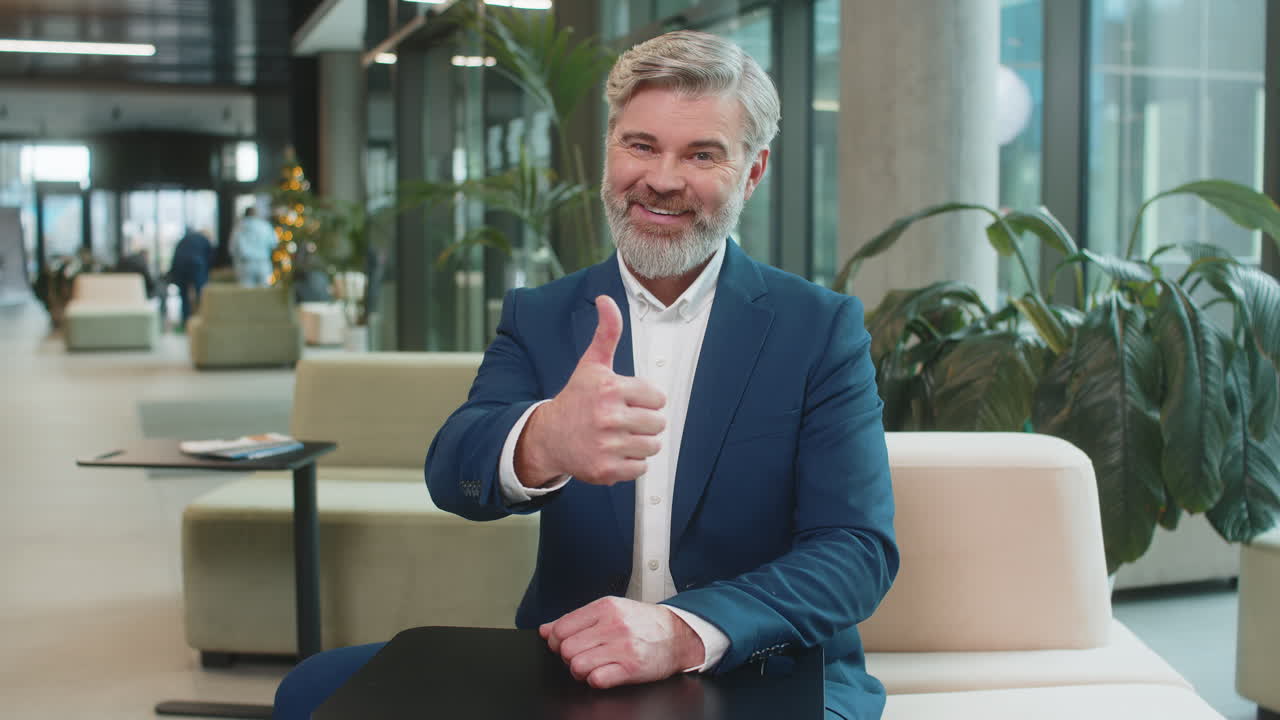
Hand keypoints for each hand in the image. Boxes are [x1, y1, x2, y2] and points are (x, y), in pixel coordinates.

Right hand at [515, 295, 666, 486]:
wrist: (548, 437)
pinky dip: (631, 463)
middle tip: (624, 420)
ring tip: (620, 436)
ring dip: (641, 443)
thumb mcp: (591, 365)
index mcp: (610, 389)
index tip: (628, 401)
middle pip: (658, 423)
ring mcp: (607, 445)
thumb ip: (606, 333)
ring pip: (652, 446)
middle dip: (645, 422)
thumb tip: (606, 300)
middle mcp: (608, 417)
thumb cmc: (575, 399)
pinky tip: (614, 452)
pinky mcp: (606, 470)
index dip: (646, 399)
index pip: (657, 397)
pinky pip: (641, 468)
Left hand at [539, 596, 705, 688]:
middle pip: (566, 649)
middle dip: (569, 658)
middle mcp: (613, 625)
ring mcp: (622, 646)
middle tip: (581, 656)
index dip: (556, 641)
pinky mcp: (631, 667)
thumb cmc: (642, 623)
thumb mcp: (610, 611)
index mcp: (604, 607)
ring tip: (592, 666)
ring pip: (577, 665)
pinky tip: (604, 673)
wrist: (677, 635)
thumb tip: (545, 630)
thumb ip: (575, 619)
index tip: (564, 645)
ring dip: (580, 671)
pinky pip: (596, 679)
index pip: (561, 627)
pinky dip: (595, 680)